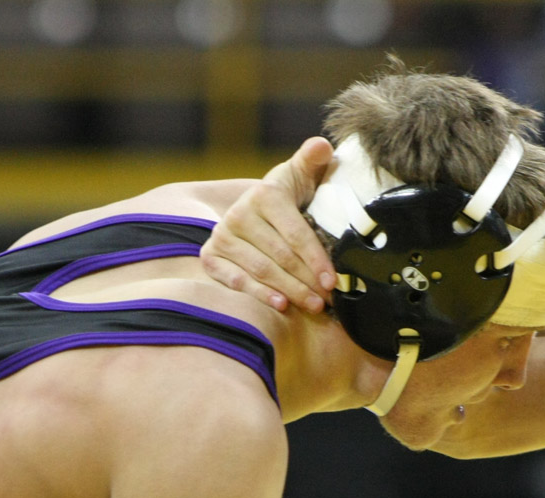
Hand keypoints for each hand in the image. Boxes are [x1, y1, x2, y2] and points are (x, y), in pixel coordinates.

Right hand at [200, 136, 337, 312]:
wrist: (253, 209)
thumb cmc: (287, 196)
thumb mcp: (300, 175)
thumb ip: (313, 160)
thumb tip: (322, 146)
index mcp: (264, 194)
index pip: (295, 233)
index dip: (316, 258)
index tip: (333, 279)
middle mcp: (239, 214)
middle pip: (280, 257)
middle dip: (307, 281)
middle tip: (327, 299)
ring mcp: (222, 236)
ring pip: (262, 271)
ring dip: (290, 291)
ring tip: (313, 305)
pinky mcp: (211, 255)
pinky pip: (236, 280)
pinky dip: (258, 294)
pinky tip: (280, 304)